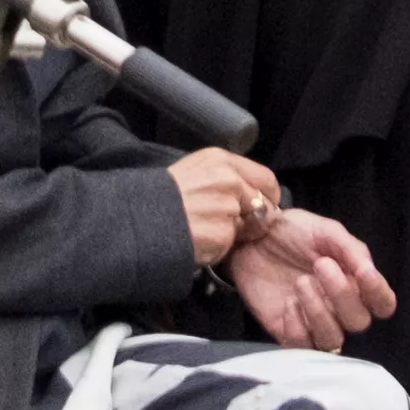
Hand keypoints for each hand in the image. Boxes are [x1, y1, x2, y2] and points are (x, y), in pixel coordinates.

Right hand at [170, 146, 287, 263]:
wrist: (140, 217)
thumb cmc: (164, 194)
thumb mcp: (196, 170)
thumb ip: (227, 177)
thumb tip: (256, 195)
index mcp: (222, 161)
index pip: (266, 179)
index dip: (269, 196)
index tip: (265, 206)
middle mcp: (229, 181)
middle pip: (261, 207)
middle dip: (252, 220)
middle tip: (229, 225)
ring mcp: (227, 208)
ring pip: (244, 227)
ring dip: (230, 234)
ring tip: (203, 229)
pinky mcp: (222, 234)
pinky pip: (228, 246)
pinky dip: (217, 248)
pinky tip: (197, 239)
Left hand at [227, 208, 396, 351]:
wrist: (252, 236)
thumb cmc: (295, 232)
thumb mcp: (326, 231)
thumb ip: (352, 250)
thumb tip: (370, 273)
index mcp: (355, 283)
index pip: (383, 304)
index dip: (378, 294)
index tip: (362, 273)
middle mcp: (340, 308)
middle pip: (359, 322)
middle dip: (342, 295)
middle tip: (320, 266)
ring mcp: (315, 323)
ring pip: (332, 339)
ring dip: (318, 311)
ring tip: (300, 283)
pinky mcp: (289, 332)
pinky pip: (302, 346)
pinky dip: (297, 327)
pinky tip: (288, 304)